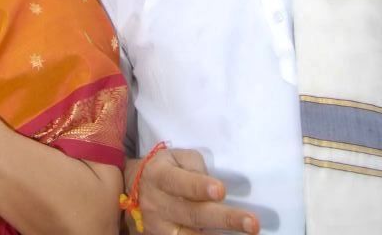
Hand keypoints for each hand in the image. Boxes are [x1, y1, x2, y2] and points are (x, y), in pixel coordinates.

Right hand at [127, 148, 259, 233]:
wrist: (131, 189)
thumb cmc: (163, 168)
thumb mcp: (175, 156)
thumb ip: (195, 166)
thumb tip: (214, 186)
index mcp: (159, 176)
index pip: (180, 183)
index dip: (200, 187)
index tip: (221, 191)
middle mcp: (157, 204)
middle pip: (192, 214)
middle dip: (224, 219)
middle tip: (252, 223)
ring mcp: (158, 228)